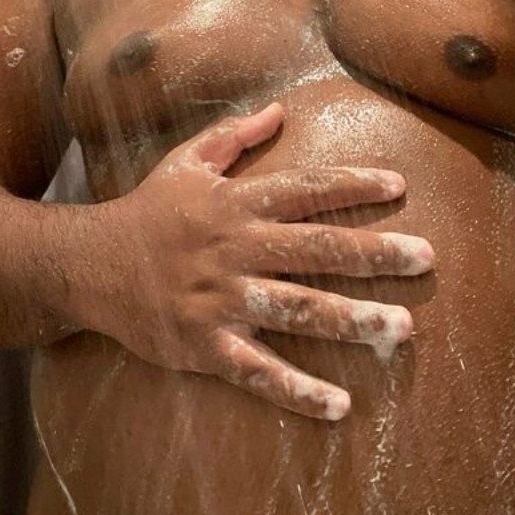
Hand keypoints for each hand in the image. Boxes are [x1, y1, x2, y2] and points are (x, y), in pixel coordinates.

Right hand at [75, 102, 432, 418]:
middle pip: (316, 248)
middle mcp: (236, 248)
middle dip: (374, 253)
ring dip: (352, 319)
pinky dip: (298, 390)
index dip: (353, 185)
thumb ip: (235, 135)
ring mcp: (222, 299)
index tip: (400, 185)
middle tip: (427, 258)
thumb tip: (280, 109)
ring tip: (401, 328)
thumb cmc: (147, 210)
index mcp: (236, 203)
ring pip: (297, 310)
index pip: (305, 189)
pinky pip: (258, 370)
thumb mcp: (187, 161)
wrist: (87, 264)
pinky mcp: (205, 345)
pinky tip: (339, 405)